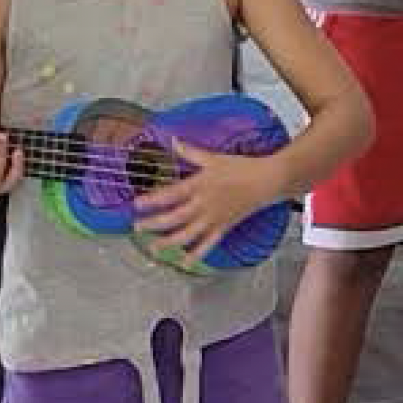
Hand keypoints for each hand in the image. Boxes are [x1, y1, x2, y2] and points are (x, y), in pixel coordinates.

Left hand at [134, 143, 282, 263]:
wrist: (265, 181)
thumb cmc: (240, 167)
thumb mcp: (214, 158)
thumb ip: (191, 152)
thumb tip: (173, 140)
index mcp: (200, 184)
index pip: (171, 194)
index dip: (152, 200)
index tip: (136, 204)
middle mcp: (204, 204)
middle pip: (174, 217)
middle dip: (154, 224)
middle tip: (137, 228)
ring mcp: (213, 218)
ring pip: (187, 235)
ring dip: (168, 242)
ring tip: (152, 248)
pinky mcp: (223, 227)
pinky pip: (207, 244)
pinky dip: (196, 254)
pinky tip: (184, 262)